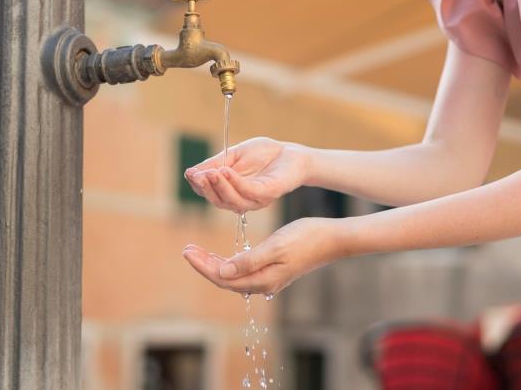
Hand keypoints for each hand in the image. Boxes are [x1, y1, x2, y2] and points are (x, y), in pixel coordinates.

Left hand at [182, 218, 346, 294]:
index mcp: (262, 279)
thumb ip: (249, 261)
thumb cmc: (306, 238)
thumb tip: (222, 271)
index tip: (187, 251)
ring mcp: (269, 278)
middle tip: (187, 249)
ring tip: (198, 252)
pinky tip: (223, 256)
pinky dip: (229, 263)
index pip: (223, 277)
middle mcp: (263, 283)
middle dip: (204, 265)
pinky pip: (243, 271)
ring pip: (233, 276)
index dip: (203, 265)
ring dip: (214, 264)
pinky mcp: (273, 271)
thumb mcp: (276, 246)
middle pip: (225, 279)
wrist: (333, 239)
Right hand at [184, 137, 309, 212]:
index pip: (210, 193)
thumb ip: (215, 164)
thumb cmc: (264, 154)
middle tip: (197, 175)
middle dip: (206, 188)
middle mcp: (242, 200)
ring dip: (219, 186)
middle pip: (218, 201)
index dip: (198, 185)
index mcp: (231, 192)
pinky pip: (248, 192)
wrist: (291, 152)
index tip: (189, 173)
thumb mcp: (233, 156)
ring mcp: (255, 200)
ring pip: (232, 200)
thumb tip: (191, 172)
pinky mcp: (268, 194)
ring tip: (210, 172)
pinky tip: (226, 171)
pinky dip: (235, 182)